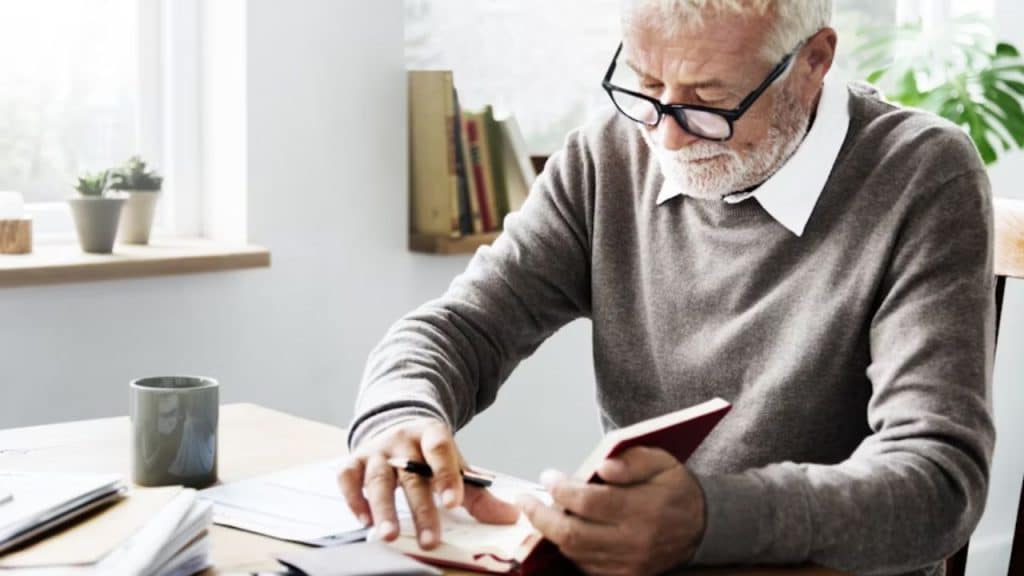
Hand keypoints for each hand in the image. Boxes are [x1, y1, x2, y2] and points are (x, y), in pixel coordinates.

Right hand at [338, 417, 519, 549]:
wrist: (397, 427)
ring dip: (383, 508)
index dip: (447, 474)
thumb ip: (479, 493)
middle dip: (420, 509)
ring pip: (378, 479)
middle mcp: (402, 440)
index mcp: (431, 433)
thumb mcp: (455, 465)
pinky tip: (363, 520)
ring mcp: (376, 450)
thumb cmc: (429, 455)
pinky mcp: (354, 460)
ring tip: (389, 536)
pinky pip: (348, 478)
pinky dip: (354, 498)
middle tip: (429, 539)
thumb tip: (512, 517)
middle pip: (411, 474)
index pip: (440, 449)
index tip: (454, 502)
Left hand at [517, 446, 704, 575]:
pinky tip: (562, 529)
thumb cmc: (674, 488)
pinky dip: (568, 548)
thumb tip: (603, 466)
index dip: (562, 489)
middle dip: (541, 516)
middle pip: (573, 534)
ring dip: (551, 532)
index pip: (590, 502)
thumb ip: (632, 460)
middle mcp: (635, 541)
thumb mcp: (661, 461)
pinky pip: (585, 566)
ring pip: (574, 552)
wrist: (701, 526)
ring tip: (540, 511)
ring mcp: (628, 564)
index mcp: (644, 509)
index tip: (548, 476)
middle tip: (525, 500)